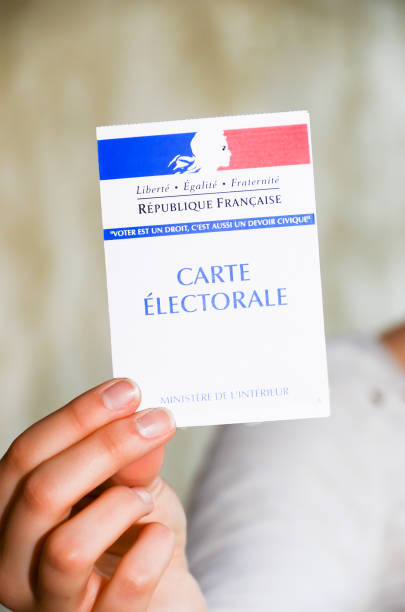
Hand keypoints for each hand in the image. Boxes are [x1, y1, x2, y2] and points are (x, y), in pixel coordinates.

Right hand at [0, 379, 206, 610]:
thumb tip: (139, 420)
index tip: (128, 390)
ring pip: (67, 547)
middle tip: (157, 420)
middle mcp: (15, 563)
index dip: (78, 416)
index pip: (27, 455)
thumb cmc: (136, 536)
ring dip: (122, 505)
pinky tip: (160, 536)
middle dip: (107, 446)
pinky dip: (152, 551)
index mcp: (13, 514)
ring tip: (146, 496)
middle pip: (41, 492)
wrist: (162, 595)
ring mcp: (52, 605)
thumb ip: (129, 460)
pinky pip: (121, 593)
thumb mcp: (132, 485)